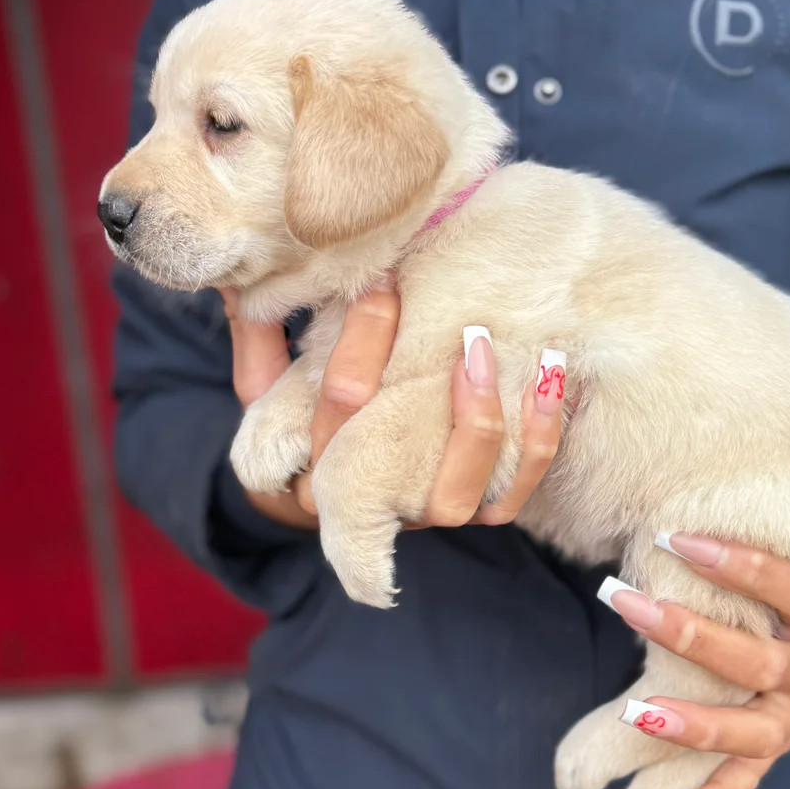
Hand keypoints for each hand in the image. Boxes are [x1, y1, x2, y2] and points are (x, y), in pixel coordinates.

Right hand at [221, 286, 561, 529]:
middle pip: (388, 451)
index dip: (360, 341)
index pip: (336, 409)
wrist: (359, 480)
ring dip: (481, 418)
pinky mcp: (480, 513)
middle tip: (432, 303)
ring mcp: (427, 514)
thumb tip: (238, 273)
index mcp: (308, 472)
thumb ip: (259, 331)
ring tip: (488, 346)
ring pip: (456, 494)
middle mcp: (369, 507)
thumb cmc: (314, 410)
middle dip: (411, 370)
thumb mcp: (272, 377)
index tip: (383, 280)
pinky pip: (516, 495)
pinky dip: (540, 437)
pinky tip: (551, 374)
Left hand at [605, 536, 789, 788]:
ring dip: (693, 724)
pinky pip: (750, 779)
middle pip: (757, 662)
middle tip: (625, 601)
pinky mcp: (780, 743)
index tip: (672, 537)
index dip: (738, 564)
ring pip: (751, 730)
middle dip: (687, 633)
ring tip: (636, 713)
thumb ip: (763, 541)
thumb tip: (682, 499)